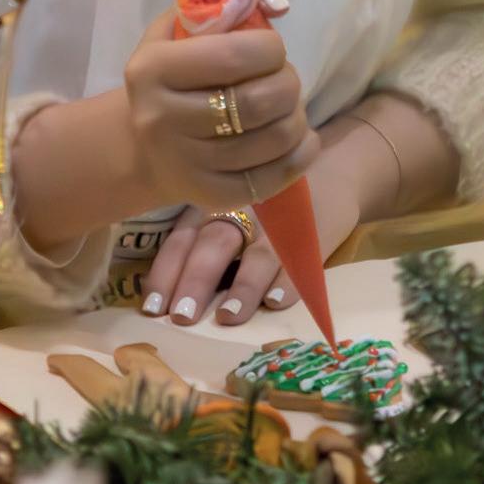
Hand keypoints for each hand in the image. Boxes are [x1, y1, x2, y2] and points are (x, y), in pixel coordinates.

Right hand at [123, 8, 320, 212]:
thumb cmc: (171, 78)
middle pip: (258, 101)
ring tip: (290, 109)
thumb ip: (218, 5)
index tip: (271, 50)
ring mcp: (184, 164)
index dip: (271, 49)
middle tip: (285, 81)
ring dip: (297, 118)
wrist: (142, 147)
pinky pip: (273, 178)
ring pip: (273, 140)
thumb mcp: (177, 32)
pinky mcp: (209, 196)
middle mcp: (161, 119)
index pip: (235, 55)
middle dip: (289, 84)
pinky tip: (300, 140)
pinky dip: (301, 154)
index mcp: (153, 69)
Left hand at [140, 131, 366, 326]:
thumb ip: (199, 239)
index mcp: (212, 207)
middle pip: (215, 245)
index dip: (166, 272)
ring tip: (228, 316)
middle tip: (183, 316)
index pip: (182, 239)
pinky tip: (276, 302)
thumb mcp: (226, 206)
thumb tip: (161, 298)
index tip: (152, 308)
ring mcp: (280, 224)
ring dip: (242, 286)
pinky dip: (288, 281)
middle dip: (196, 281)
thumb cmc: (262, 198)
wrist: (332, 167)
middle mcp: (242, 212)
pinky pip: (300, 259)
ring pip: (258, 255)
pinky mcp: (315, 234)